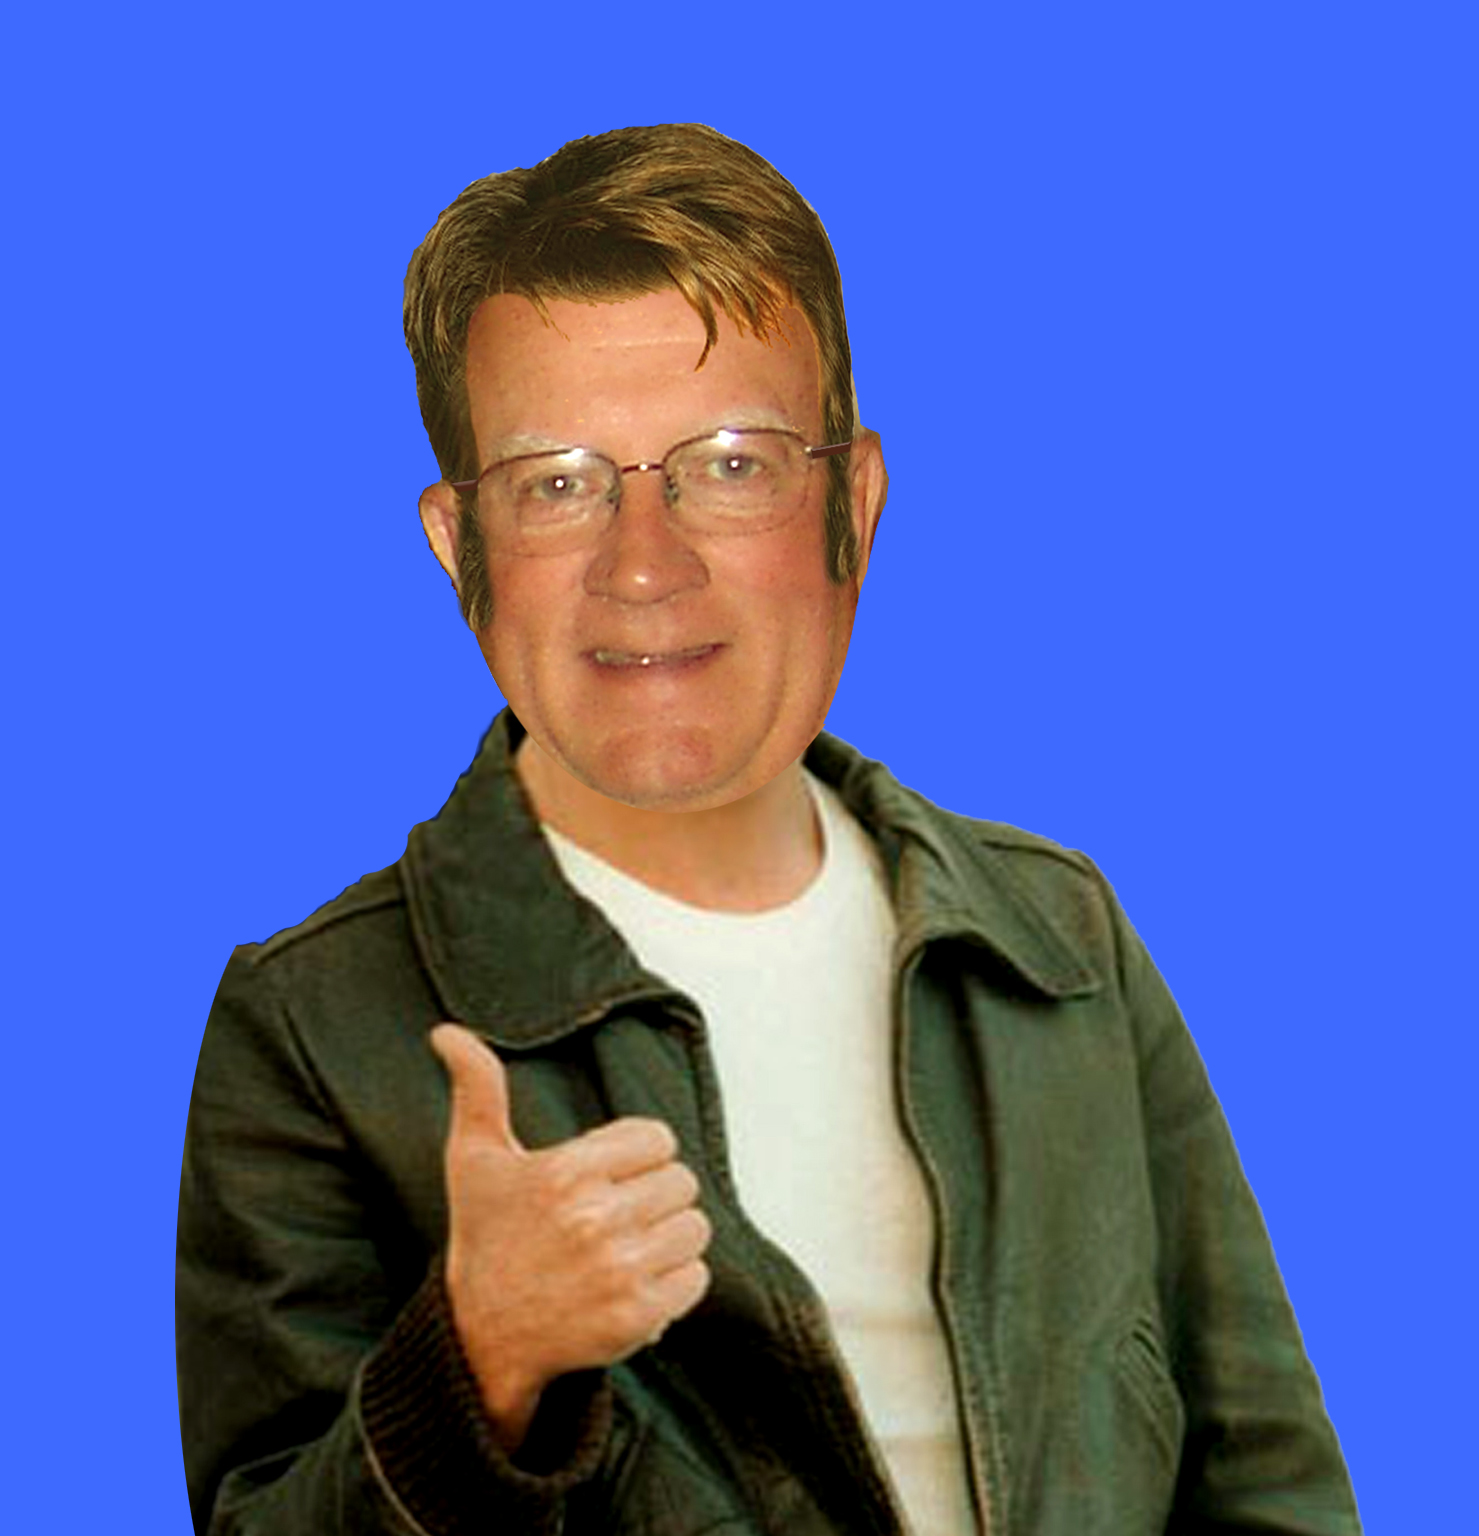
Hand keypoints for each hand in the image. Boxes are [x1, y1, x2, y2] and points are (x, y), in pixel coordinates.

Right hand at [430, 1024, 711, 1449]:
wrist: (478, 1339)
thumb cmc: (484, 1240)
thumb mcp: (474, 1159)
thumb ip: (477, 1089)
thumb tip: (447, 1033)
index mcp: (566, 1173)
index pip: (657, 1138)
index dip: (638, 1154)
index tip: (611, 1175)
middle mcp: (596, 1220)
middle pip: (681, 1181)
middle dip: (655, 1194)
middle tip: (619, 1214)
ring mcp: (619, 1271)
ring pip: (695, 1227)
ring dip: (670, 1237)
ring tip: (630, 1246)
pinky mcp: (637, 1318)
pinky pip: (697, 1277)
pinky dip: (676, 1281)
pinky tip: (637, 1282)